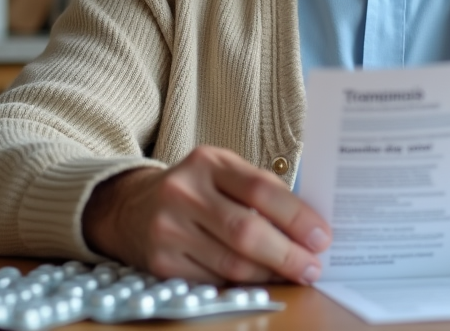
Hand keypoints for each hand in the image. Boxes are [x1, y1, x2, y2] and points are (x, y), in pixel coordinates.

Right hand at [82, 146, 331, 283]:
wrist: (128, 206)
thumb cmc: (193, 188)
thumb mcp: (221, 171)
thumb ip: (259, 189)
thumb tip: (308, 226)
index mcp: (207, 162)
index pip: (260, 189)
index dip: (296, 216)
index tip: (321, 236)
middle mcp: (184, 193)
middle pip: (246, 231)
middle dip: (287, 254)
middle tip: (313, 266)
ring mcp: (168, 229)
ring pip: (232, 263)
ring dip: (270, 274)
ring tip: (294, 275)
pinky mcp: (161, 263)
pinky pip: (213, 281)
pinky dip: (242, 286)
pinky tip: (260, 282)